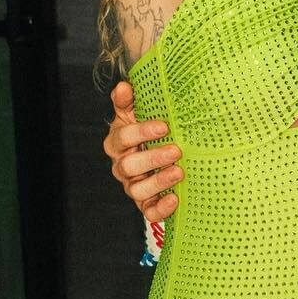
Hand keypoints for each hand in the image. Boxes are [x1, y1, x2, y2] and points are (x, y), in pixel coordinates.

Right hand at [104, 79, 182, 223]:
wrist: (163, 155)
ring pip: (137, 189)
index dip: (141, 132)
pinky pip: (148, 211)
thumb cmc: (150, 132)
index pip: (123, 137)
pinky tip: (174, 198)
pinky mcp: (146, 203)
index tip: (163, 126)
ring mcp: (133, 186)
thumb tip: (124, 87)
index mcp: (118, 142)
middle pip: (129, 166)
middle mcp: (123, 166)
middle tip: (176, 150)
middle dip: (153, 157)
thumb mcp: (138, 113)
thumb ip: (129, 101)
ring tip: (179, 172)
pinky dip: (160, 208)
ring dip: (158, 181)